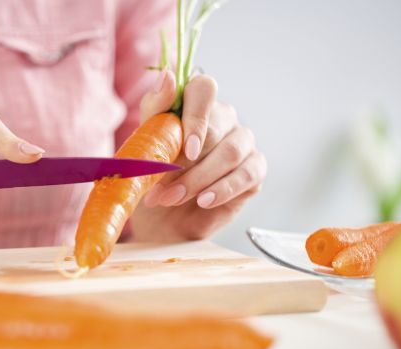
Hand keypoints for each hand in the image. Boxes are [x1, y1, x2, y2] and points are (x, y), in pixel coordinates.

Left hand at [130, 71, 265, 241]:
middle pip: (216, 127)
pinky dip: (222, 190)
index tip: (185, 148)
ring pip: (230, 153)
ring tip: (172, 198)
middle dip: (185, 162)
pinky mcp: (255, 170)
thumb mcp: (145, 143)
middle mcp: (224, 118)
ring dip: (198, 179)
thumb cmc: (154, 178)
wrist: (162, 219)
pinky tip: (203, 201)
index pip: (204, 89)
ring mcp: (243, 143)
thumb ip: (155, 109)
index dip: (196, 116)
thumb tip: (168, 76)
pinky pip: (247, 175)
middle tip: (159, 187)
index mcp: (196, 105)